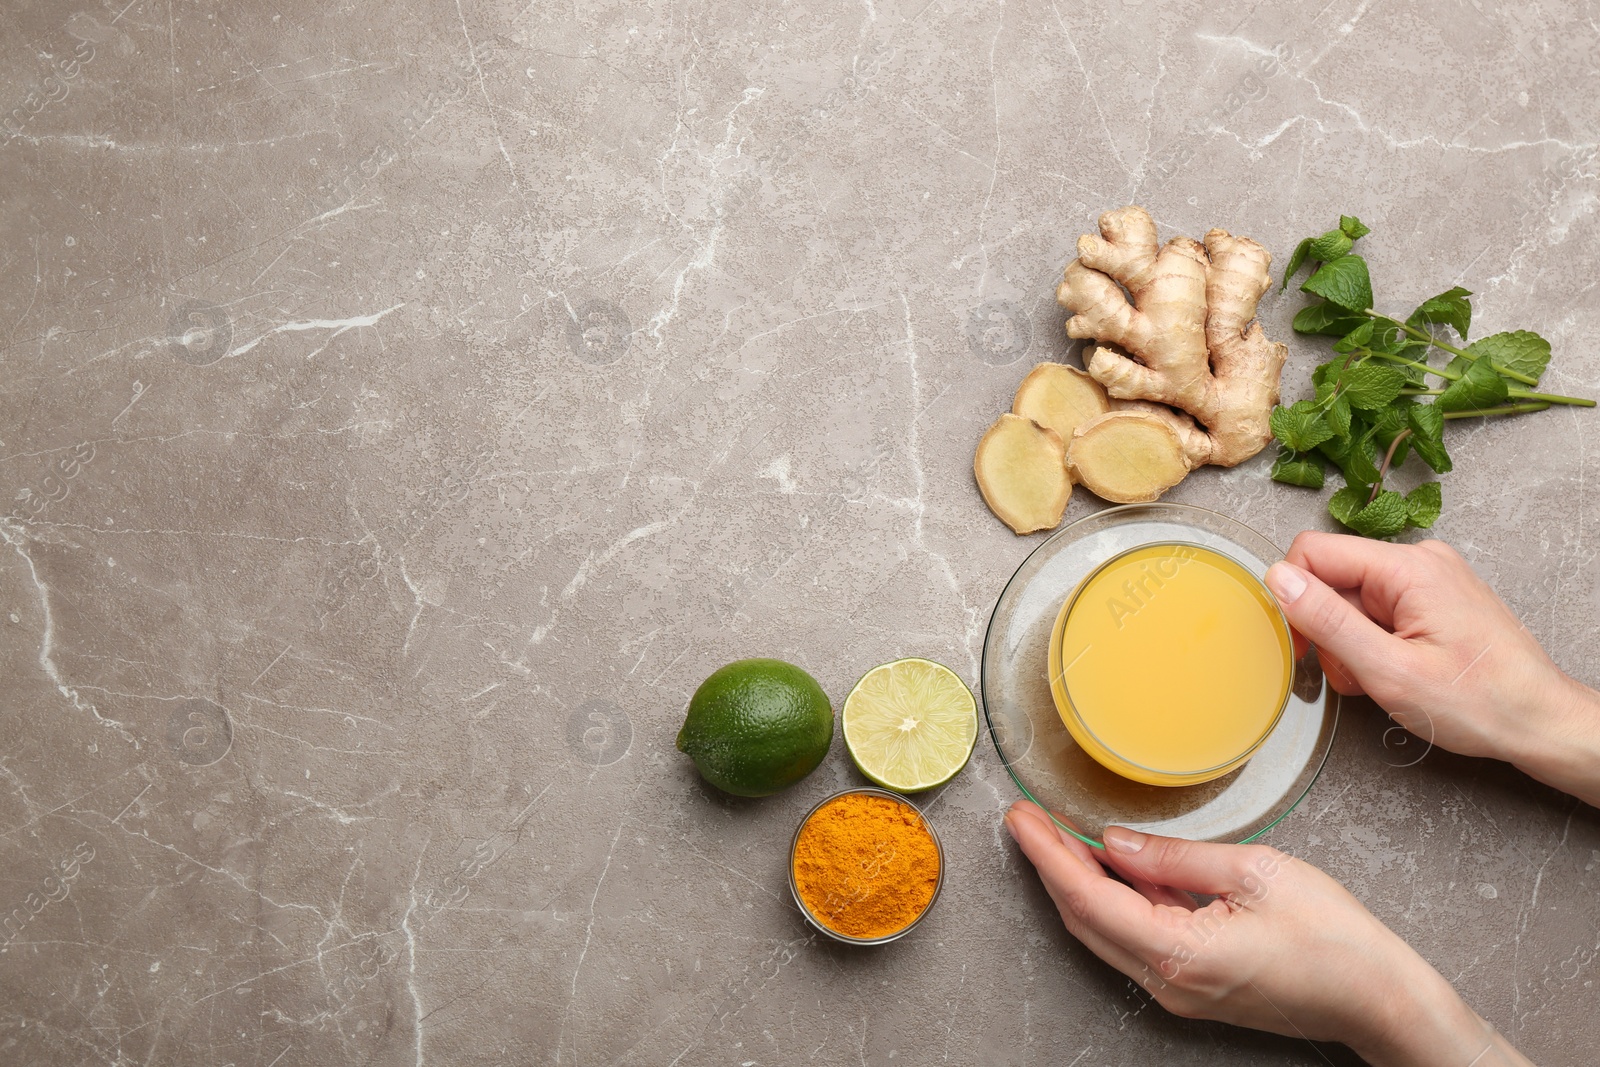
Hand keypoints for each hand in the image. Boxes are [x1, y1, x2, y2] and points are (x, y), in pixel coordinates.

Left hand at [1004, 802, 1528, 1064]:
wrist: (1379, 998)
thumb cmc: (1335, 939)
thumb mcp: (1256, 872)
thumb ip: (1175, 858)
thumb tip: (1116, 842)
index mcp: (1179, 954)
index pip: (1087, 898)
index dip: (1046, 853)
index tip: (1020, 816)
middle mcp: (1168, 981)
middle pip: (1083, 919)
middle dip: (1050, 865)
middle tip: (1028, 818)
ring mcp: (1178, 990)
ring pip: (1104, 932)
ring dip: (1077, 883)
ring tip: (1057, 833)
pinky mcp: (1192, 987)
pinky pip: (1134, 940)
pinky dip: (1112, 901)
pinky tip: (1110, 866)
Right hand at [1266, 532, 1599, 803]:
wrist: (1541, 723)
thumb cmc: (1480, 703)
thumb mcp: (1390, 670)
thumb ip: (1328, 621)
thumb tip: (1278, 578)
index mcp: (1408, 568)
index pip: (1313, 551)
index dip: (1294, 598)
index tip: (1305, 644)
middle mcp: (1419, 561)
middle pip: (1332, 579)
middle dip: (1329, 631)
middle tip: (1356, 673)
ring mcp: (1428, 580)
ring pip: (1351, 599)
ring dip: (1350, 644)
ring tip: (1382, 679)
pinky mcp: (1433, 600)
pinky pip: (1377, 611)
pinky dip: (1373, 644)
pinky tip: (1395, 671)